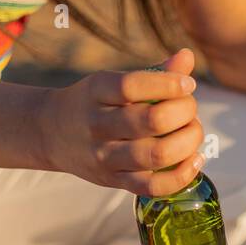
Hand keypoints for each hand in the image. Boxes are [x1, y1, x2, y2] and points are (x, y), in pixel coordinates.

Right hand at [34, 48, 205, 196]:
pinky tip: (194, 161)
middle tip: (190, 109)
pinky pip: (152, 187)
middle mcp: (98, 125)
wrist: (51, 134)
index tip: (188, 84)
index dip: (168, 84)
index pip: (132, 86)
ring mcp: (104, 157)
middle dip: (184, 113)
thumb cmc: (95, 104)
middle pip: (151, 121)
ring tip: (193, 132)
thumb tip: (187, 58)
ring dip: (187, 143)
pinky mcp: (113, 181)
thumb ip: (153, 74)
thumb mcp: (113, 82)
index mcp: (96, 91)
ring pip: (156, 155)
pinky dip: (181, 176)